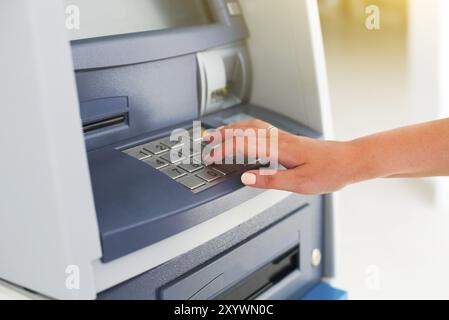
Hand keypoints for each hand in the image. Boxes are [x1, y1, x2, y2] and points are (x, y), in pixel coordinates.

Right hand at [211, 119, 356, 194]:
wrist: (349, 160)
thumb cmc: (329, 172)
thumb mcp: (299, 184)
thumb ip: (270, 180)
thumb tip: (245, 177)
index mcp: (279, 149)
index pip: (244, 145)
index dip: (223, 150)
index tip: (210, 157)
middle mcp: (279, 139)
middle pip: (244, 130)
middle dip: (221, 135)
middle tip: (205, 140)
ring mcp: (283, 137)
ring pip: (251, 126)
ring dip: (231, 129)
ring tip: (217, 134)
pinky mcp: (287, 139)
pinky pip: (260, 129)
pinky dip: (244, 129)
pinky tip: (243, 134)